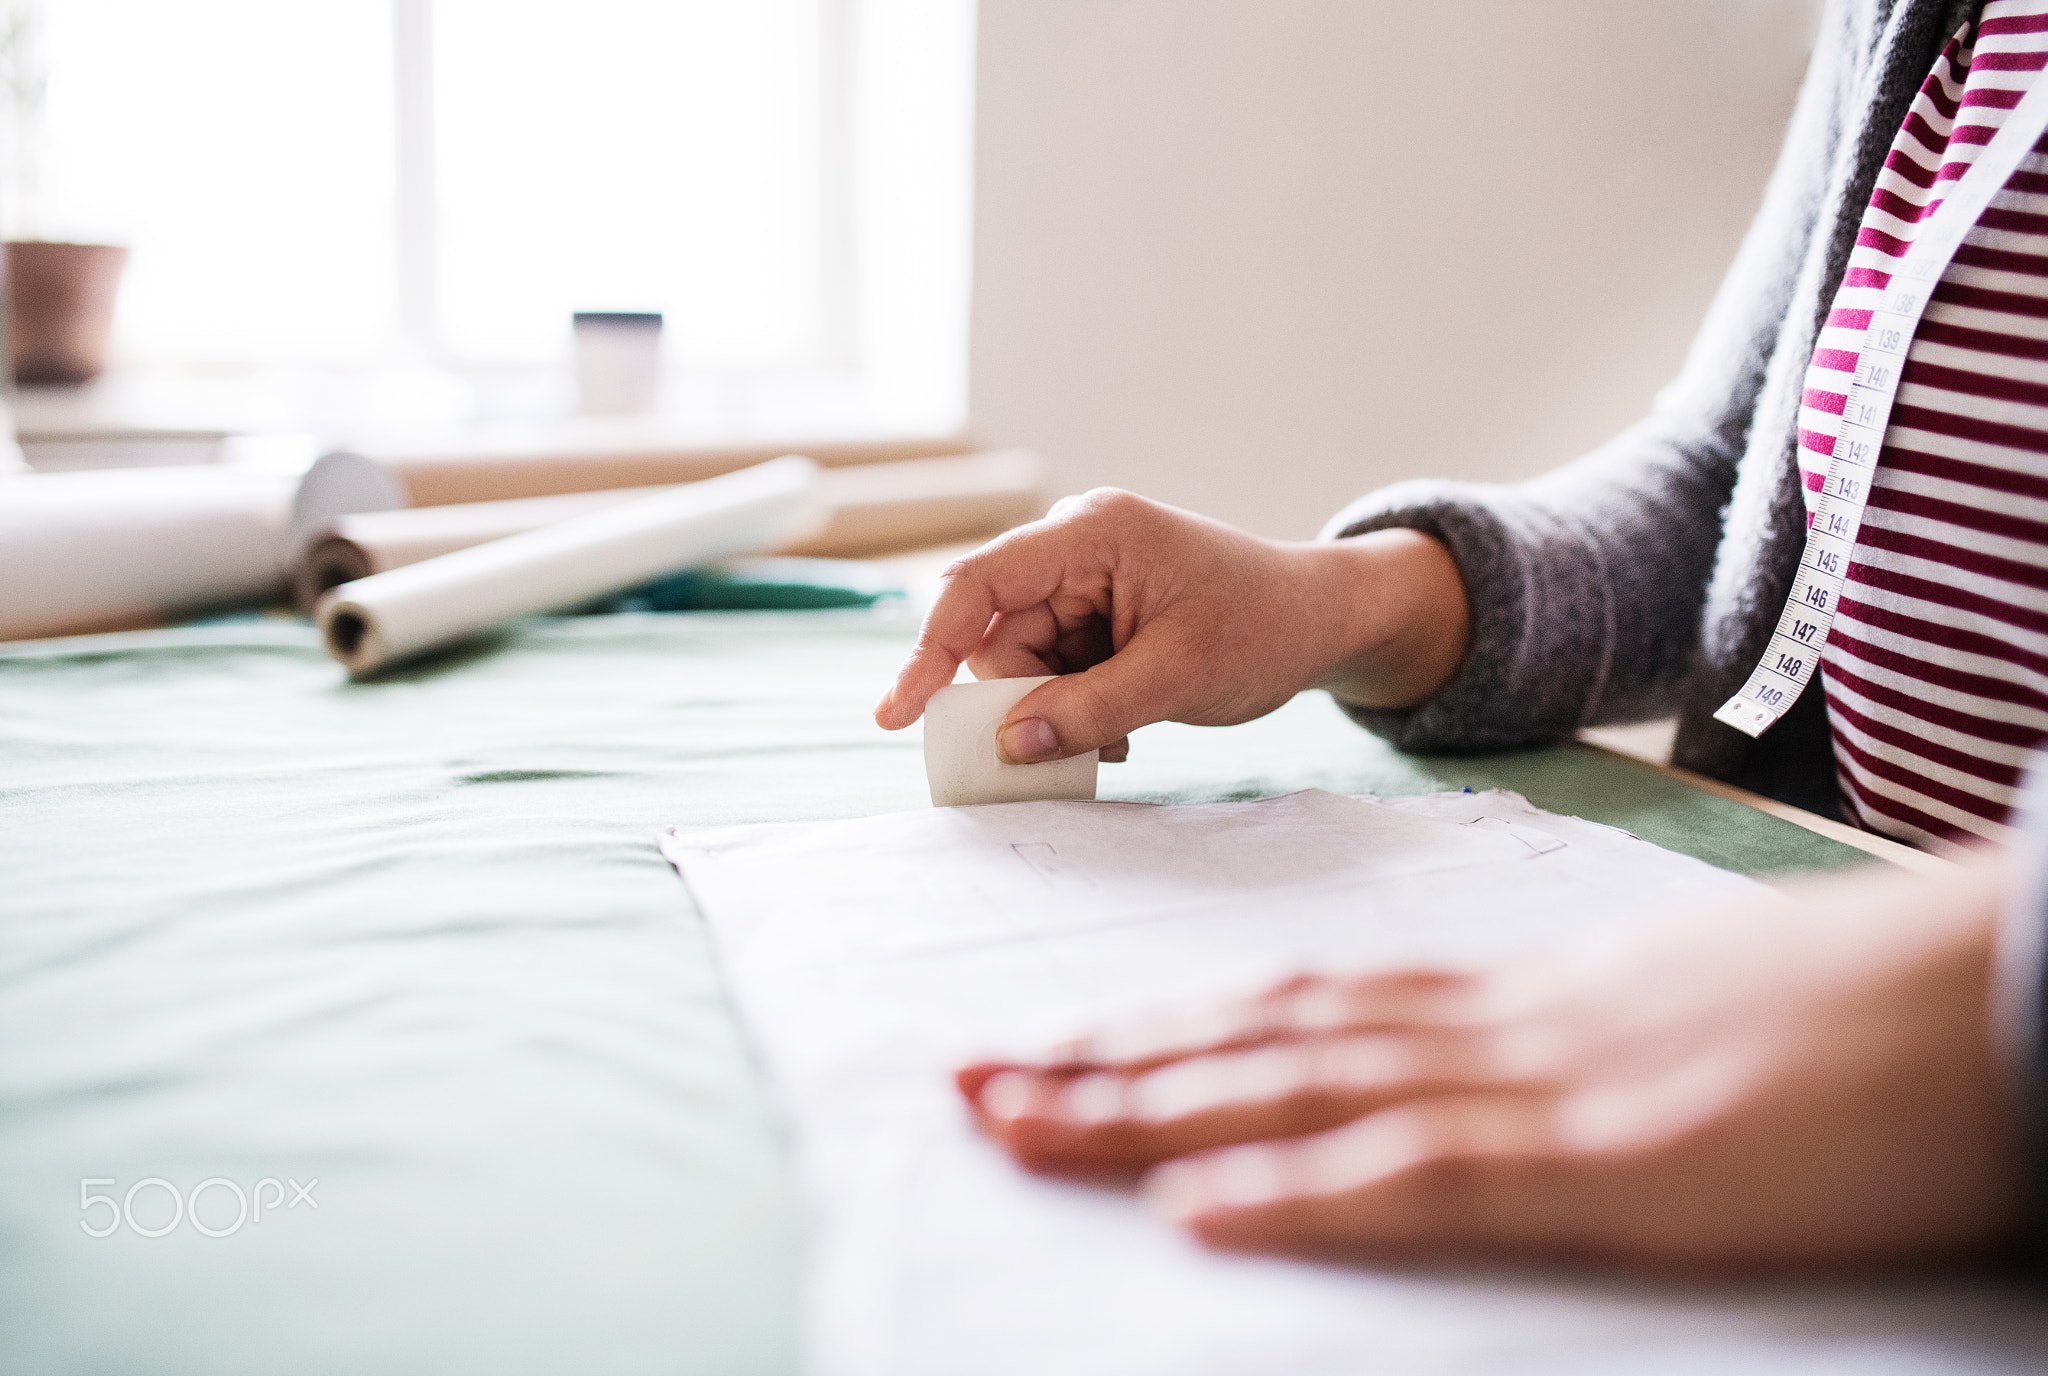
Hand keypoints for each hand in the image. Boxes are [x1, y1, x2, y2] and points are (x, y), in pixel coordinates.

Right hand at [873, 488, 1469, 763]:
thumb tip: (1008, 744)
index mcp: (1092, 534)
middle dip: (1017, 700)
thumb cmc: (1264, 628)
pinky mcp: (1094, 613)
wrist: (1321, 621)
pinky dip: (1072, 705)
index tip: (900, 713)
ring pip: (1020, 661)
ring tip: (1120, 733)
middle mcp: (1075, 547)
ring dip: (1052, 709)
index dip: (929, 647)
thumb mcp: (1179, 677)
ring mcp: (1083, 580)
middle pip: (995, 634)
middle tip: (1058, 752)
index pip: (978, 584)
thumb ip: (1090, 710)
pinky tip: (1123, 723)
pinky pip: (1050, 668)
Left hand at [957, 852, 2023, 1268]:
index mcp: (1510, 1001)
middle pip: (1263, 1039)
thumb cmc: (1847, 1017)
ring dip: (1150, 1114)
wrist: (1991, 981)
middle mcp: (1495, 1030)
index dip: (1168, 1026)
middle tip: (971, 1083)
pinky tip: (1198, 1206)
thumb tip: (1466, 1079)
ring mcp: (1547, 1093)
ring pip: (1304, 1094)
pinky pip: (1430, 1180)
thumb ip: (1556, 1046)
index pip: (1300, 1005)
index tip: (1058, 1044)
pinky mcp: (1618, 1169)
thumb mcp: (1668, 1023)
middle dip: (1107, 1064)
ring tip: (1020, 1125)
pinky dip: (1303, 1193)